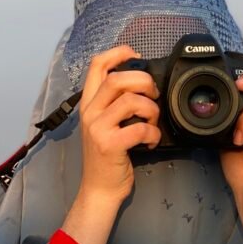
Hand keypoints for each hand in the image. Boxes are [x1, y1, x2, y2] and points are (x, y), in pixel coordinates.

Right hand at [77, 44, 161, 207]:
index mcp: (88, 104)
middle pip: (118, 78)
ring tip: (153, 122)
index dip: (119, 53)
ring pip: (131, 100)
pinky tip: (151, 141)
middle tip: (154, 96)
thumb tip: (140, 85)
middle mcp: (90, 112)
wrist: (99, 190)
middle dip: (144, 82)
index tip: (136, 56)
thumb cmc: (107, 158)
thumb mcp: (103, 126)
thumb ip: (113, 105)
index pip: (97, 65)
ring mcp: (98, 128)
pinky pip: (139, 128)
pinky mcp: (110, 145)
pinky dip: (153, 133)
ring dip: (151, 109)